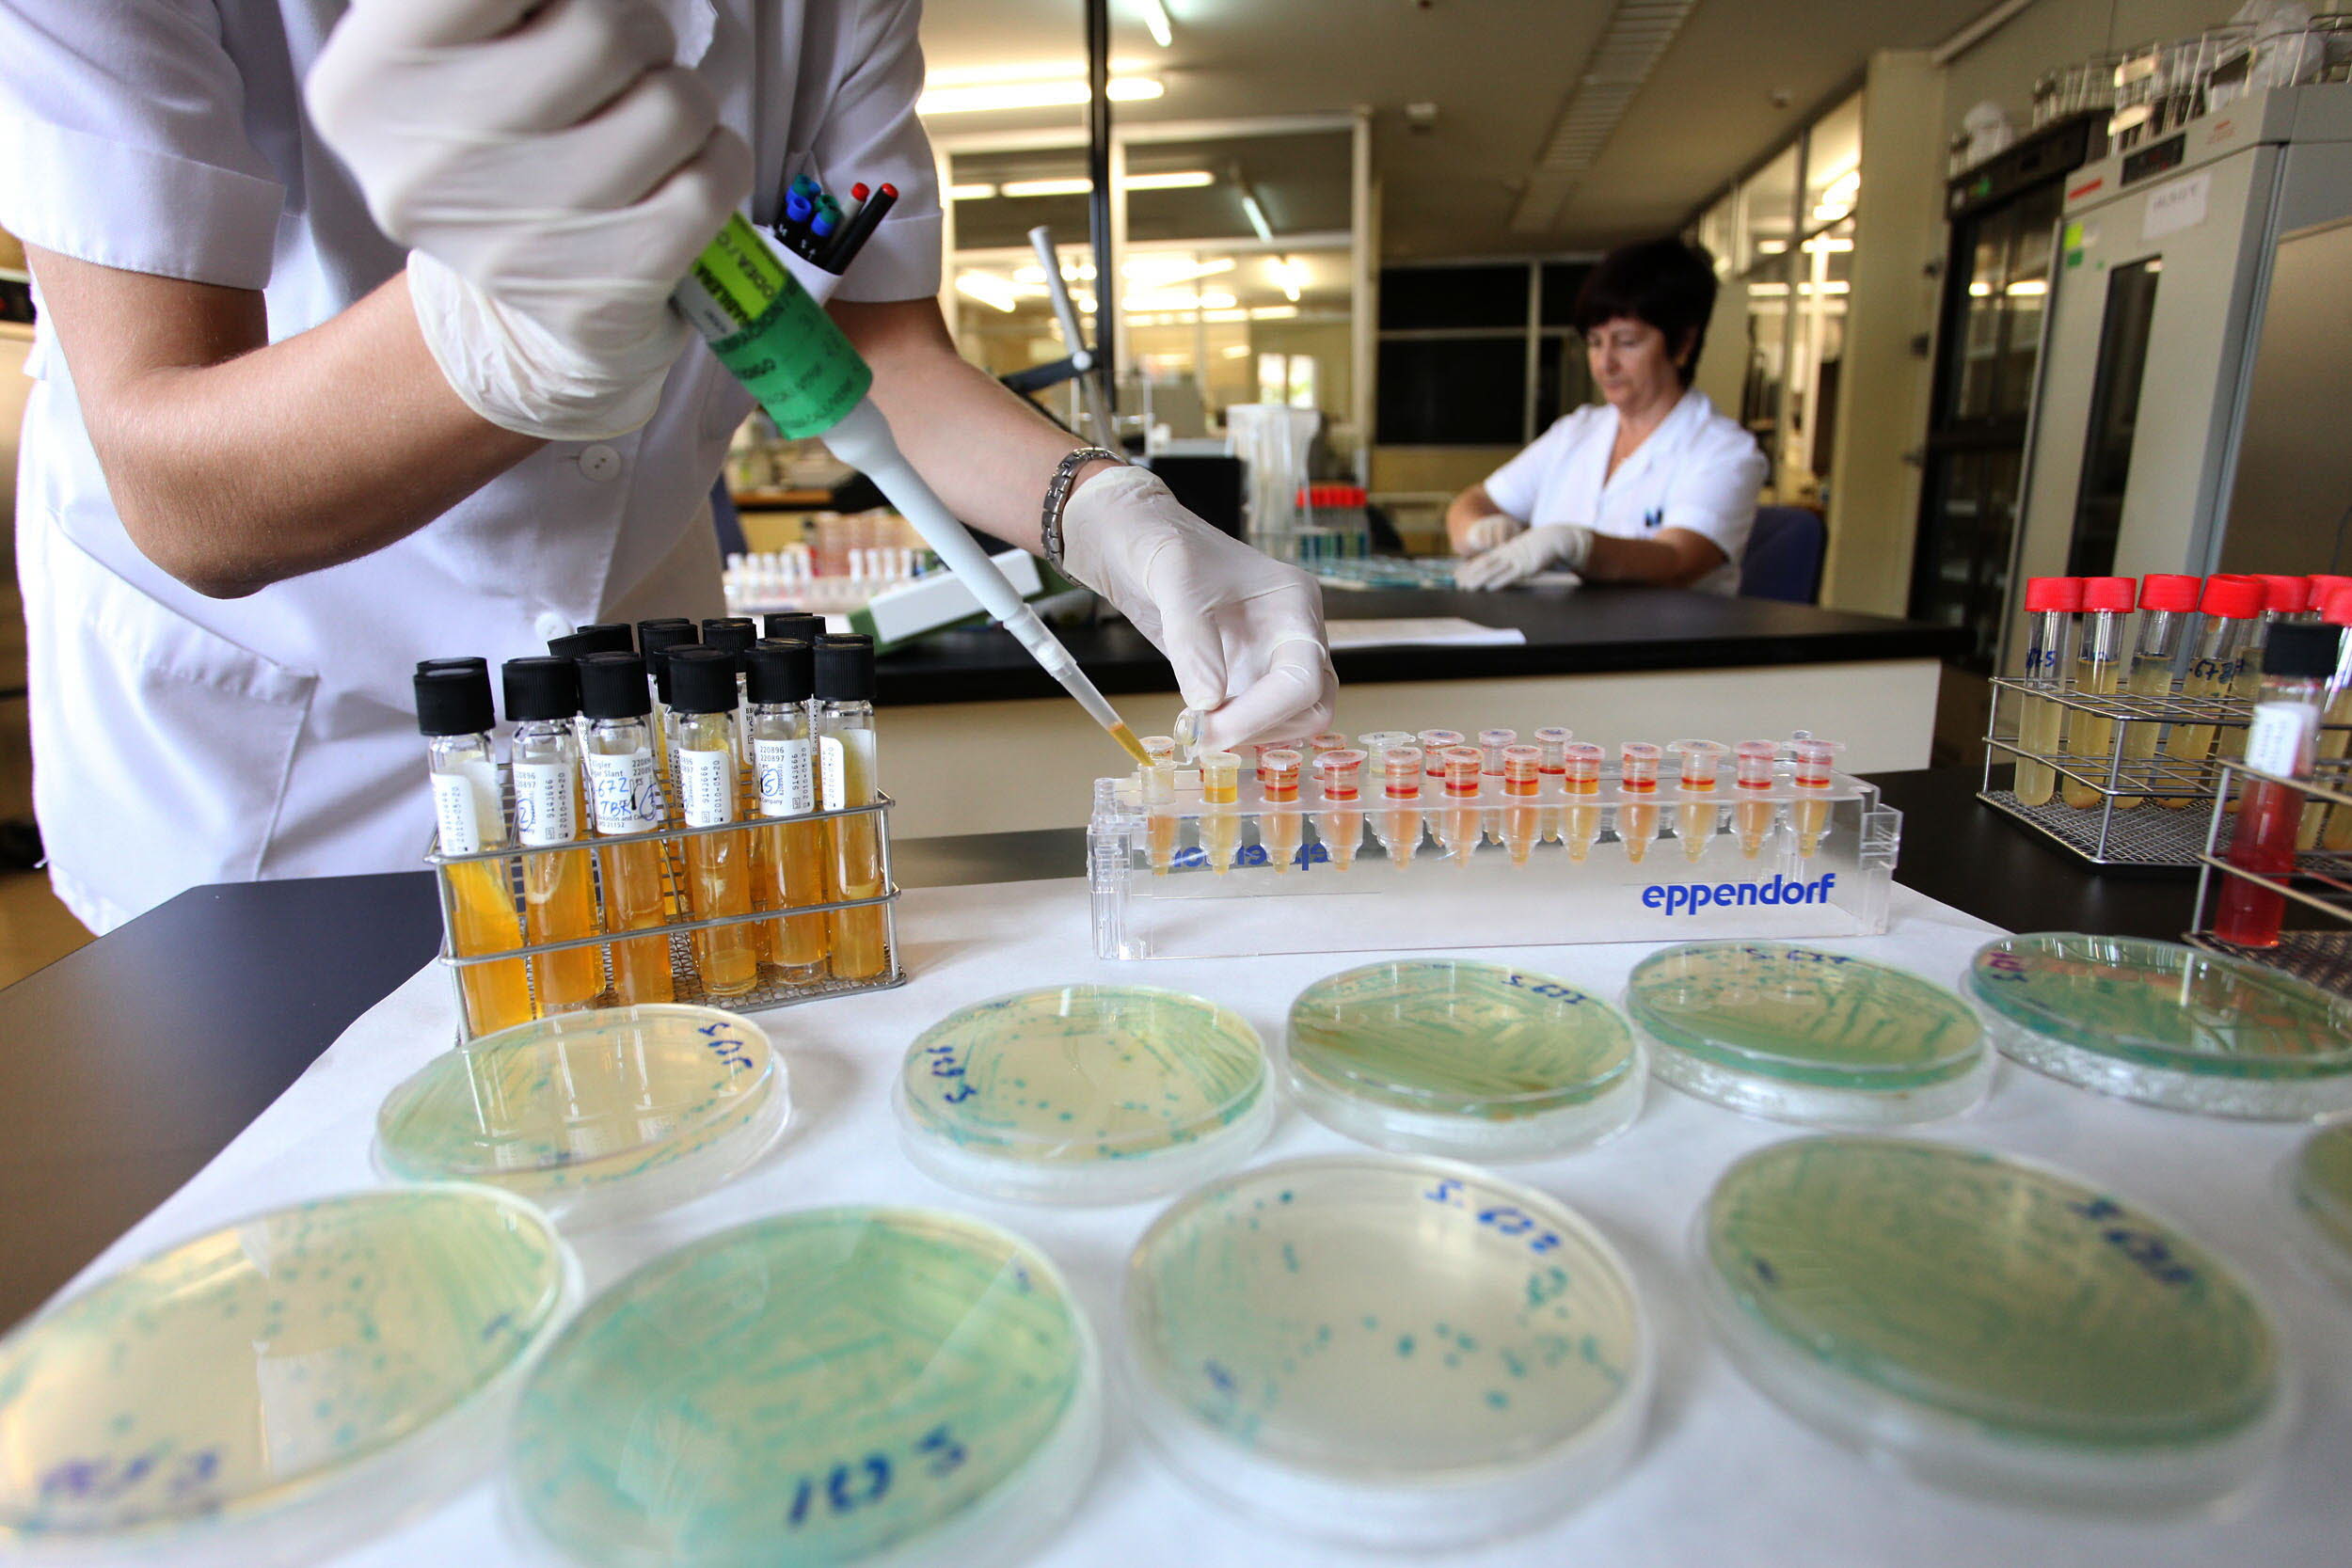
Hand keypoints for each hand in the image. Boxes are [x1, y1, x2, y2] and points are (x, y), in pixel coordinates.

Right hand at [307, 0, 751, 439]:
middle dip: (635, 37)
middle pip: (604, 29)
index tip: (560, 13)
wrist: (512, 313)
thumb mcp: (463, 48)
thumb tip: (614, 2)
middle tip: (615, 73)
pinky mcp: (599, 300)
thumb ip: (512, 4)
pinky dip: (719, 164)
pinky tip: (683, 176)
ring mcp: (515, 245)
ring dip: (683, 103)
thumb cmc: (504, 146)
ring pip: (673, 105)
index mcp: (368, 80)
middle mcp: (426, 168)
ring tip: (645, 128)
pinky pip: (711, 183)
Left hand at [1060, 465, 1335, 749]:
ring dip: (1247, 734)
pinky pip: (1254, 718)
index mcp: (1293, 602)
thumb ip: (1193, 644)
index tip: (1213, 730)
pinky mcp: (1244, 674)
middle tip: (1203, 737)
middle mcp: (1292, 633)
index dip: (1264, 713)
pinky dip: (1232, 731)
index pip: (1304, 676)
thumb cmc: (1163, 543)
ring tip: (1196, 729)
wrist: (1138, 538)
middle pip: (1311, 705)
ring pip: (1289, 719)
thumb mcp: (1174, 584)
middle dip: (1261, 728)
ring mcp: (1270, 656)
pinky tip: (1197, 726)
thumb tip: (1208, 704)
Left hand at [1454, 521, 1593, 589]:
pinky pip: (1510, 576)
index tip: (1457, 576)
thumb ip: (1508, 559)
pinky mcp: (1527, 567)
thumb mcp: (1519, 552)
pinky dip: (1499, 582)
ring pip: (1494, 571)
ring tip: (1468, 588)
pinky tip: (1489, 588)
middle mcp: (1507, 554)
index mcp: (1504, 550)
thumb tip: (1497, 570)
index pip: (1482, 559)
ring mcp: (1516, 560)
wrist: (1554, 538)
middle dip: (1469, 575)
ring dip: (1479, 580)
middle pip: (1483, 565)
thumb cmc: (1537, 547)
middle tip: (1457, 585)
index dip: (1468, 568)